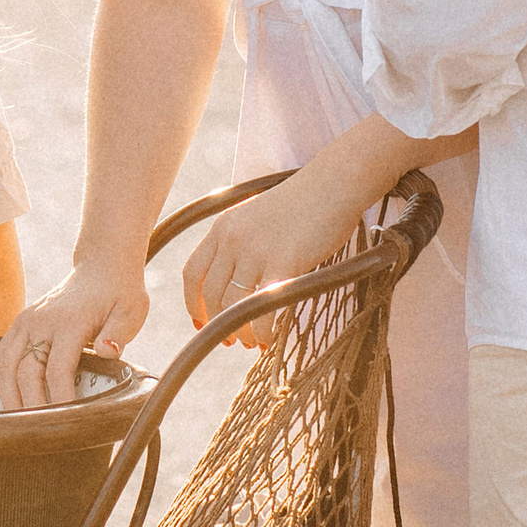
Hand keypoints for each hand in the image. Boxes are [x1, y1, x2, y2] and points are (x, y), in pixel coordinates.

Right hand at [0, 260, 148, 410]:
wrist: (101, 267)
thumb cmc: (119, 294)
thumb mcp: (130, 311)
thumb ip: (118, 333)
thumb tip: (107, 352)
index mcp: (69, 321)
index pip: (57, 370)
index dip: (59, 401)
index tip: (65, 425)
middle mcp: (41, 321)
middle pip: (25, 372)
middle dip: (30, 406)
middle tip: (38, 435)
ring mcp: (26, 321)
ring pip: (5, 365)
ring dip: (8, 396)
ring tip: (18, 423)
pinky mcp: (20, 323)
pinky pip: (1, 356)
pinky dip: (0, 380)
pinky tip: (9, 399)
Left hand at [182, 170, 360, 334]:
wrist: (334, 184)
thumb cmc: (303, 202)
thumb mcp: (256, 216)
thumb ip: (241, 242)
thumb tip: (237, 279)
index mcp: (223, 227)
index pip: (192, 272)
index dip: (193, 302)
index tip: (201, 321)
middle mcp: (233, 238)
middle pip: (211, 293)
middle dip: (216, 323)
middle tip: (232, 340)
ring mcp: (256, 250)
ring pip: (233, 305)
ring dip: (240, 330)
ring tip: (252, 342)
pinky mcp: (283, 262)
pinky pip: (263, 308)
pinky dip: (262, 331)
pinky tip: (270, 339)